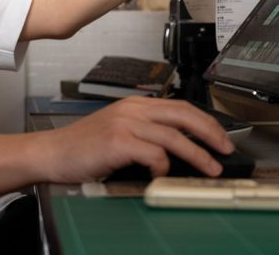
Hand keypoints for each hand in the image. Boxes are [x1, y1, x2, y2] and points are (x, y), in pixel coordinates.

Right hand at [36, 97, 233, 183]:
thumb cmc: (83, 148)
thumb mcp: (118, 131)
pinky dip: (163, 166)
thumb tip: (181, 147)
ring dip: (197, 154)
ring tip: (210, 168)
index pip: (180, 106)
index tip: (221, 137)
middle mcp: (132, 109)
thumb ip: (145, 133)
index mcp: (135, 105)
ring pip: (173, 135)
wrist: (52, 153)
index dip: (205, 121)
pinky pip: (153, 153)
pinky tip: (160, 174)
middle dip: (210, 132)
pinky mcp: (118, 142)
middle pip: (183, 114)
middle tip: (226, 149)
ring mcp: (125, 124)